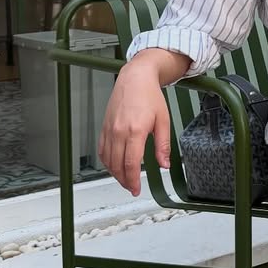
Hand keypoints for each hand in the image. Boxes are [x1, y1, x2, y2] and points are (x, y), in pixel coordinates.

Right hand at [98, 57, 170, 196]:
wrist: (135, 78)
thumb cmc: (149, 96)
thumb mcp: (163, 121)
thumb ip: (163, 145)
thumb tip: (164, 164)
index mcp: (135, 130)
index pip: (131, 163)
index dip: (133, 181)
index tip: (137, 189)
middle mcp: (118, 131)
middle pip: (117, 165)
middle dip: (124, 181)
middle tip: (132, 188)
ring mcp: (109, 130)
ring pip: (107, 160)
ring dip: (115, 173)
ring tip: (125, 179)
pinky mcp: (104, 127)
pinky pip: (102, 150)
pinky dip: (107, 162)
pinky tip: (114, 166)